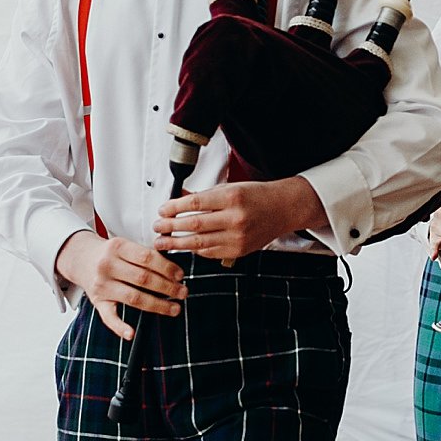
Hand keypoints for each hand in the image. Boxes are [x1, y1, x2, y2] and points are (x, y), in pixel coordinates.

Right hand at [56, 230, 184, 340]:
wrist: (81, 258)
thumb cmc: (111, 253)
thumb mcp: (125, 245)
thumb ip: (146, 254)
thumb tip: (175, 269)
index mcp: (117, 247)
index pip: (147, 258)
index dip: (167, 268)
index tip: (181, 275)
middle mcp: (107, 265)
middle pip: (143, 278)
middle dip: (167, 287)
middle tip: (183, 292)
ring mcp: (101, 285)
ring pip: (133, 297)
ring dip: (158, 305)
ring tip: (175, 308)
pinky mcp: (97, 301)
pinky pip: (108, 317)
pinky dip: (119, 327)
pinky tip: (132, 333)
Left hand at [156, 175, 325, 263]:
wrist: (283, 209)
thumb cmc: (256, 196)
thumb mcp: (230, 187)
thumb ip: (203, 196)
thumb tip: (177, 198)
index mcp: (231, 197)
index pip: (195, 204)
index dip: (174, 208)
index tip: (161, 211)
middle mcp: (235, 218)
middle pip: (194, 225)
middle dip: (170, 227)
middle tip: (156, 228)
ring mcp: (238, 237)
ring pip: (199, 243)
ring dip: (177, 243)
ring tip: (162, 243)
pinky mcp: (239, 251)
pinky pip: (210, 253)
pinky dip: (195, 250)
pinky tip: (185, 247)